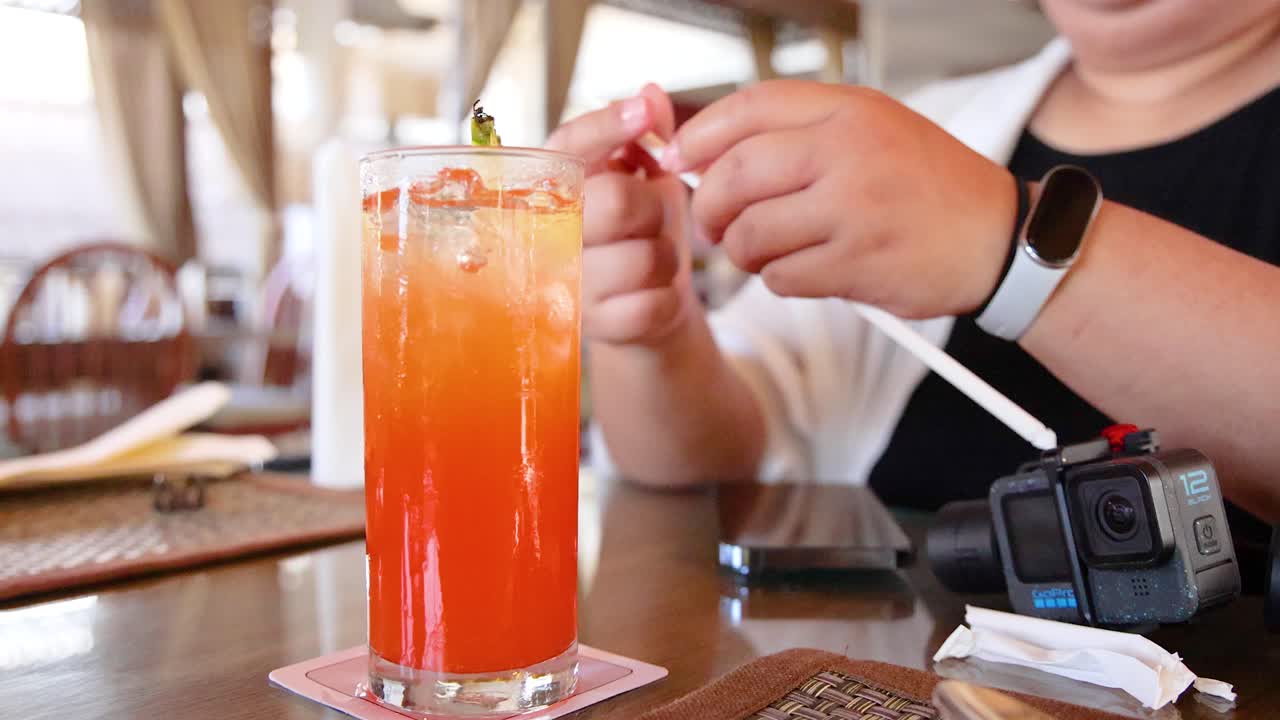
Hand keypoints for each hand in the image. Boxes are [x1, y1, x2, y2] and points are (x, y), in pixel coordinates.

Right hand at [546, 84, 697, 344]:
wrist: (643, 315)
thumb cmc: (639, 236)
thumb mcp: (646, 179)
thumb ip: (646, 136)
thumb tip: (651, 94)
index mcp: (553, 185)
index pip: (570, 145)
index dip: (607, 125)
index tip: (645, 113)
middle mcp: (548, 233)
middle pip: (615, 201)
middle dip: (651, 209)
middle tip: (649, 220)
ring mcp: (568, 283)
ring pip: (643, 258)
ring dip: (664, 258)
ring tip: (650, 261)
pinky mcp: (595, 327)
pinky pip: (653, 303)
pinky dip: (667, 299)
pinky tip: (650, 296)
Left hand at [664, 80, 1016, 318]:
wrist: (997, 239)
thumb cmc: (926, 186)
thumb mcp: (873, 130)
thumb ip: (799, 133)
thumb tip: (708, 155)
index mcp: (848, 111)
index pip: (749, 108)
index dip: (700, 135)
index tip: (679, 159)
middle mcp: (848, 152)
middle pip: (736, 176)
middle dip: (710, 208)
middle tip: (713, 225)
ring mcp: (853, 209)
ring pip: (751, 234)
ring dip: (744, 253)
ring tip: (764, 252)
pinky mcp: (857, 263)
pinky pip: (782, 276)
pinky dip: (780, 280)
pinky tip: (806, 270)